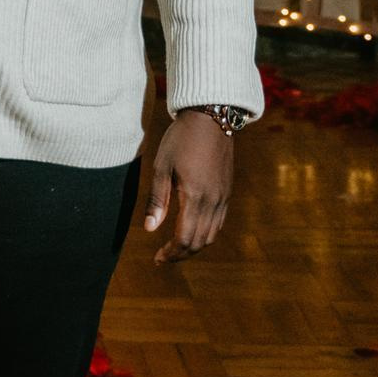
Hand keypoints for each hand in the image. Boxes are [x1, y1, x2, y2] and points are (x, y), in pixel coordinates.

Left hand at [144, 111, 234, 265]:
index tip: (157, 258)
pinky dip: (205, 234)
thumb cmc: (180, 139)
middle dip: (180, 254)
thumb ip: (157, 199)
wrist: (211, 117)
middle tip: (163, 257)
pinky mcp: (227, 192)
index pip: (184, 238)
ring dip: (193, 246)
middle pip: (199, 242)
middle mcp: (213, 201)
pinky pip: (218, 223)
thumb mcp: (162, 166)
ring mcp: (223, 197)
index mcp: (195, 196)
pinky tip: (191, 230)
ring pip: (211, 235)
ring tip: (175, 247)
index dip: (170, 253)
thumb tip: (150, 229)